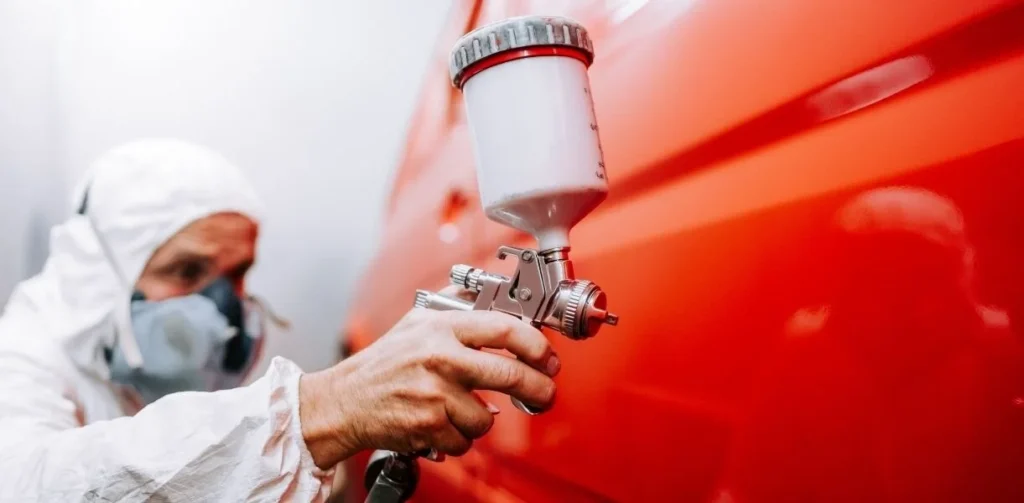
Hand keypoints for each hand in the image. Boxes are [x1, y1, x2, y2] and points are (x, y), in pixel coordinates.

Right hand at [299, 298, 558, 468]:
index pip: (504, 329)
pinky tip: (441, 424)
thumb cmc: (381, 363)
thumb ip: (454, 304)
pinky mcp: (428, 425)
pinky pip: (465, 440)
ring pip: (487, 417)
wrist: (343, 401)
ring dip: (481, 420)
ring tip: (460, 410)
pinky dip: (458, 438)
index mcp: (441, 328)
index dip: (536, 344)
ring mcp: (434, 393)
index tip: (548, 357)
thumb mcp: (416, 320)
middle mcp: (439, 357)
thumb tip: (492, 293)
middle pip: (510, 375)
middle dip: (538, 389)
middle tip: (545, 393)